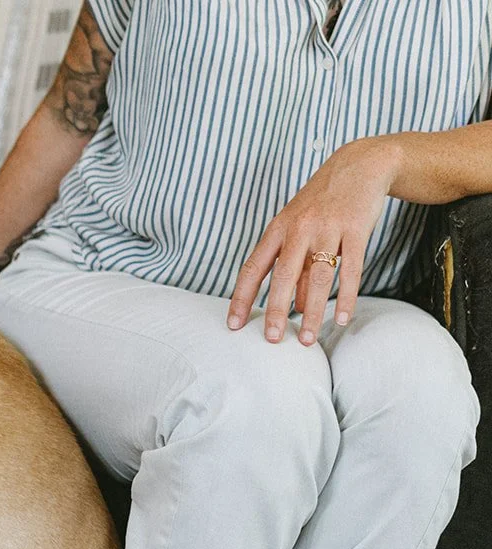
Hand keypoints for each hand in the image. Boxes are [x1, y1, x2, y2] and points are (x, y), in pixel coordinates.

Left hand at [227, 137, 400, 344]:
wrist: (359, 165)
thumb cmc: (322, 204)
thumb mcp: (299, 227)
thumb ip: (295, 264)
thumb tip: (297, 306)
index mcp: (278, 229)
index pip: (253, 268)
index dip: (241, 297)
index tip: (233, 324)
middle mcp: (299, 229)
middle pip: (283, 276)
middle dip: (276, 310)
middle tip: (271, 339)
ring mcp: (327, 229)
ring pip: (317, 278)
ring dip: (313, 312)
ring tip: (308, 340)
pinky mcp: (355, 230)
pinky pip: (351, 269)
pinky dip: (346, 297)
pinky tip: (342, 318)